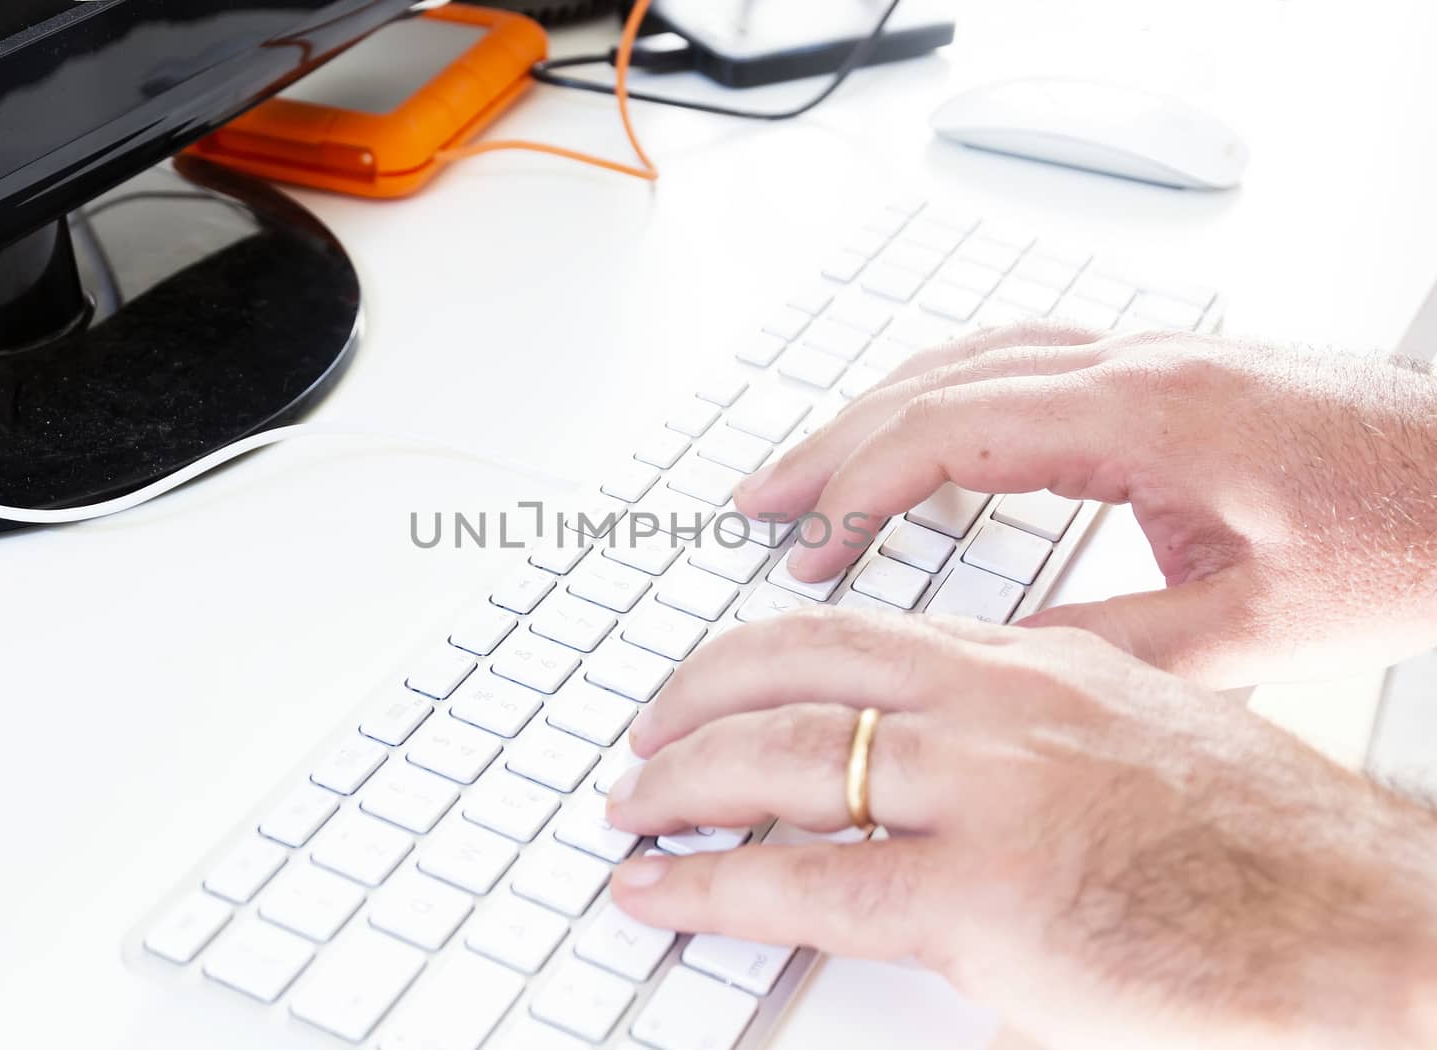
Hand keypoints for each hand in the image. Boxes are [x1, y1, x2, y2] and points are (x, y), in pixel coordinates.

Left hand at [607, 612, 1436, 1048]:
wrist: (1360, 923)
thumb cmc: (1267, 847)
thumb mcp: (1137, 734)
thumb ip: (1031, 731)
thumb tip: (946, 759)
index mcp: (1032, 660)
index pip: (853, 632)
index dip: (758, 655)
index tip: (713, 679)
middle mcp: (996, 703)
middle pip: (792, 670)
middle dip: (692, 701)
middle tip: (643, 733)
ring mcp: (984, 792)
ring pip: (778, 758)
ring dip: (678, 782)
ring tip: (629, 807)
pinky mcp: (981, 897)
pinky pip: (800, 878)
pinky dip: (706, 883)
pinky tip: (656, 890)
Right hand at [733, 324, 1436, 685]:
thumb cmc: (1404, 537)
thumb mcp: (1254, 625)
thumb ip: (1108, 642)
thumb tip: (984, 665)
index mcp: (1143, 414)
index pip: (948, 430)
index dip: (859, 491)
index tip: (805, 546)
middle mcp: (1132, 365)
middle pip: (936, 382)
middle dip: (833, 443)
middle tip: (760, 496)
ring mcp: (1146, 354)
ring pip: (969, 358)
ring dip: (876, 410)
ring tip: (811, 465)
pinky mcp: (1162, 366)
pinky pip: (1015, 356)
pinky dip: (940, 390)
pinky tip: (920, 419)